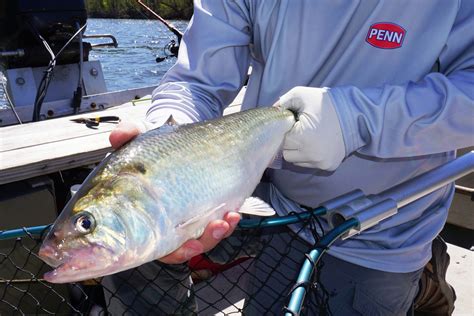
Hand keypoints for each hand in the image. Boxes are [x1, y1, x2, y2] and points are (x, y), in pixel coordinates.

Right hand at [109, 121, 240, 263]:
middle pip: (177, 248)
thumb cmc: (158, 146)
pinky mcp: (210, 211)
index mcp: (143, 212)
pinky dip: (228, 224)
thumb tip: (116, 137)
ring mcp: (190, 218)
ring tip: (226, 221)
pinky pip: (218, 227)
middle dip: (193, 247)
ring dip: (214, 235)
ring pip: (201, 240)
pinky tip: (234, 214)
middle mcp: (166, 222)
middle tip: (202, 238)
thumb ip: (127, 134)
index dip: (162, 250)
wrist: (186, 139)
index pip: (147, 242)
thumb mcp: (141, 136)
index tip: (185, 245)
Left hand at [278, 86, 345, 170]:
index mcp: (302, 138)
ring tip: (308, 137)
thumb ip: (283, 102)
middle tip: (298, 130)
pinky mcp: (328, 167)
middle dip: (289, 142)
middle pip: (285, 153)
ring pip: (295, 161)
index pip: (279, 139)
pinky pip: (308, 164)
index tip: (292, 123)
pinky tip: (316, 144)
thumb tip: (272, 112)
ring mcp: (320, 163)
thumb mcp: (302, 95)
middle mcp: (310, 155)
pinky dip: (308, 156)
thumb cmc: (328, 104)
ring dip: (297, 151)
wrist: (356, 115)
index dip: (284, 130)